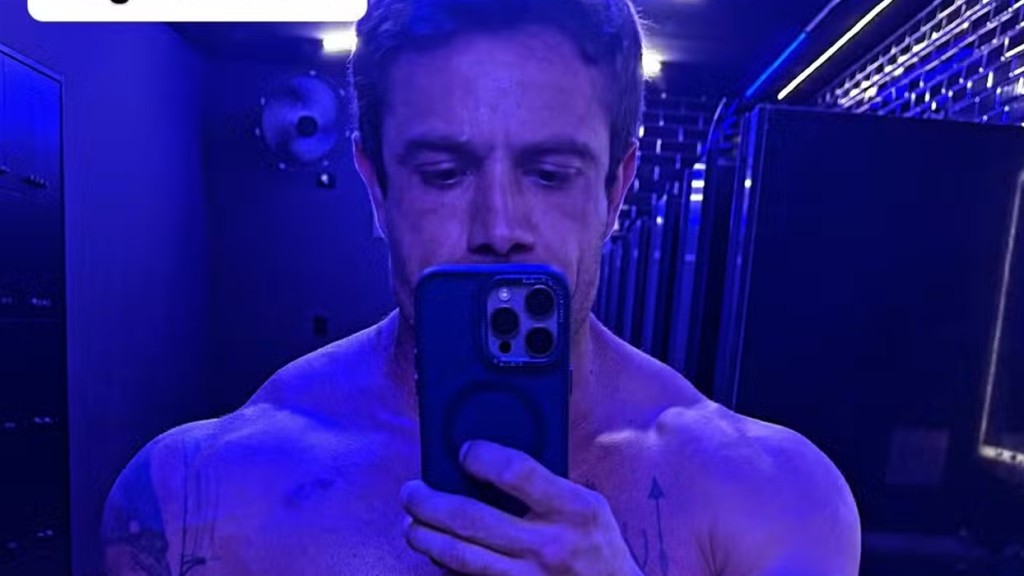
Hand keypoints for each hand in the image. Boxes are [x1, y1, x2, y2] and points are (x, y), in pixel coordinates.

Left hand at [400, 440, 641, 575]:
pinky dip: (444, 567)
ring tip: (411, 525)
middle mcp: (550, 544)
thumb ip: (547, 487)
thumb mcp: (589, 507)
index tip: (464, 452)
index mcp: (574, 509)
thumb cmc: (600, 550)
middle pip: (471, 518)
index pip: (516, 472)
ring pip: (460, 557)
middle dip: (429, 503)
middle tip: (411, 492)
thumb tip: (488, 465)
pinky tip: (435, 554)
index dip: (483, 457)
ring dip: (425, 538)